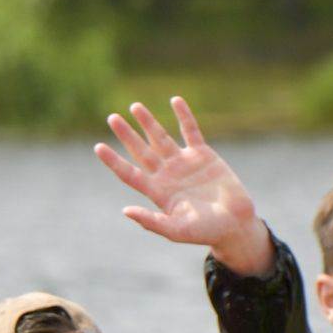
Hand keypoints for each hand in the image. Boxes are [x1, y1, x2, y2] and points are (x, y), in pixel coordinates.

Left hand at [95, 98, 274, 275]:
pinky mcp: (203, 155)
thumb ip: (151, 221)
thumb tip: (125, 211)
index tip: (98, 147)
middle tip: (111, 117)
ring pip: (161, 137)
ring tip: (135, 106)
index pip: (129, 172)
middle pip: (140, 151)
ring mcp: (183, 163)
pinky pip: (191, 131)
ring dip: (148, 122)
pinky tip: (175, 100)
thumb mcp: (176, 230)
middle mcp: (165, 174)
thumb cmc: (205, 232)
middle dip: (126, 134)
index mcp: (156, 191)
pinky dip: (183, 116)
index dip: (113, 160)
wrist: (234, 223)